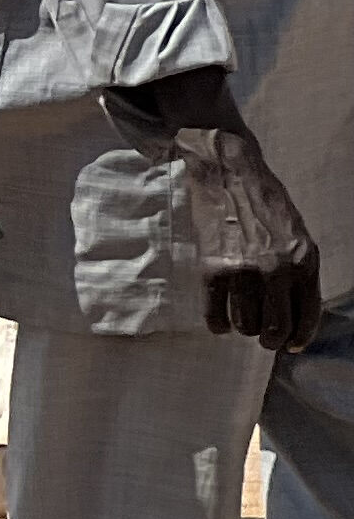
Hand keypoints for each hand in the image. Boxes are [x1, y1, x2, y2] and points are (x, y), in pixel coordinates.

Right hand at [110, 72, 324, 348]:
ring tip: (241, 315)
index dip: (299, 338)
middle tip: (262, 334)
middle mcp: (278, 269)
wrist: (228, 175)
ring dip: (244, 327)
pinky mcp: (212, 270)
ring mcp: (243, 271)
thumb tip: (293, 320)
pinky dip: (219, 325)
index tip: (290, 344)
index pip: (307, 317)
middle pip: (275, 328)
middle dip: (270, 339)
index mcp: (305, 261)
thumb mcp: (298, 238)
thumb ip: (299, 275)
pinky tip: (220, 319)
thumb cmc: (265, 206)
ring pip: (246, 325)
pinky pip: (216, 317)